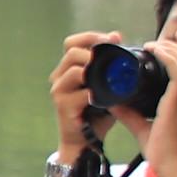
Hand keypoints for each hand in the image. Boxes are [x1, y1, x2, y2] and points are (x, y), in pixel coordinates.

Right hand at [50, 32, 124, 157]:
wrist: (86, 142)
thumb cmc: (98, 113)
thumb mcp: (108, 85)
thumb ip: (111, 63)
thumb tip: (117, 35)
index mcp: (68, 68)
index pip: (72, 42)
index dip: (91, 37)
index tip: (113, 40)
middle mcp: (59, 77)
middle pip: (72, 52)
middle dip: (95, 51)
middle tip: (115, 57)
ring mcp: (59, 91)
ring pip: (74, 70)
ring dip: (95, 70)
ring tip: (112, 76)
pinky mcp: (62, 106)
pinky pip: (80, 94)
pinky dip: (96, 93)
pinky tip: (108, 96)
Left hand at [141, 34, 176, 176]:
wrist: (172, 170)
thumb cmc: (164, 154)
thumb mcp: (144, 128)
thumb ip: (130, 114)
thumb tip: (113, 102)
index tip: (176, 40)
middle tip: (169, 36)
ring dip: (174, 48)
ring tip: (156, 44)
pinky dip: (169, 57)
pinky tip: (156, 51)